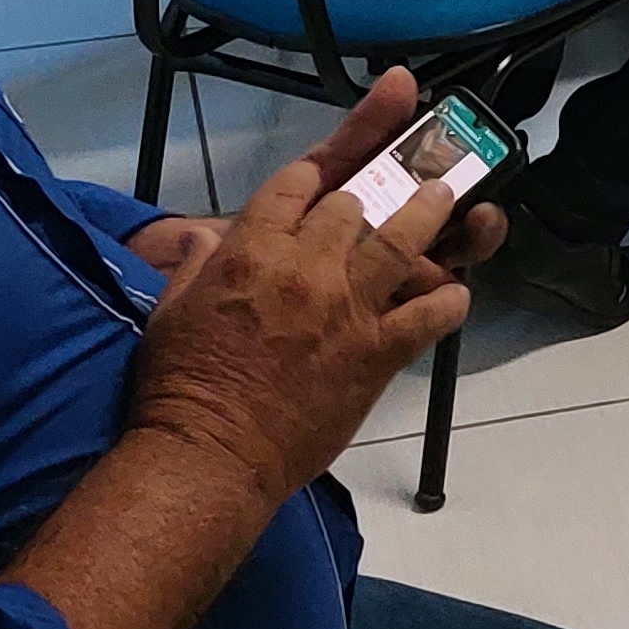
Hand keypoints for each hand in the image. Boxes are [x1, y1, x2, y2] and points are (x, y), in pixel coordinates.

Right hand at [120, 70, 480, 506]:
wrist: (210, 455)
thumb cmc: (180, 386)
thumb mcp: (172, 310)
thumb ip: (195, 265)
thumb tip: (203, 236)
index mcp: (252, 249)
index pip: (297, 182)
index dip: (318, 173)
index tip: (331, 175)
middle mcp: (306, 267)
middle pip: (353, 204)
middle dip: (367, 198)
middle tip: (387, 195)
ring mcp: (346, 307)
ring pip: (403, 241)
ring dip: (429, 214)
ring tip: (447, 198)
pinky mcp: (376, 353)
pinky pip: (429, 314)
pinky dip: (449, 302)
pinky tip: (456, 294)